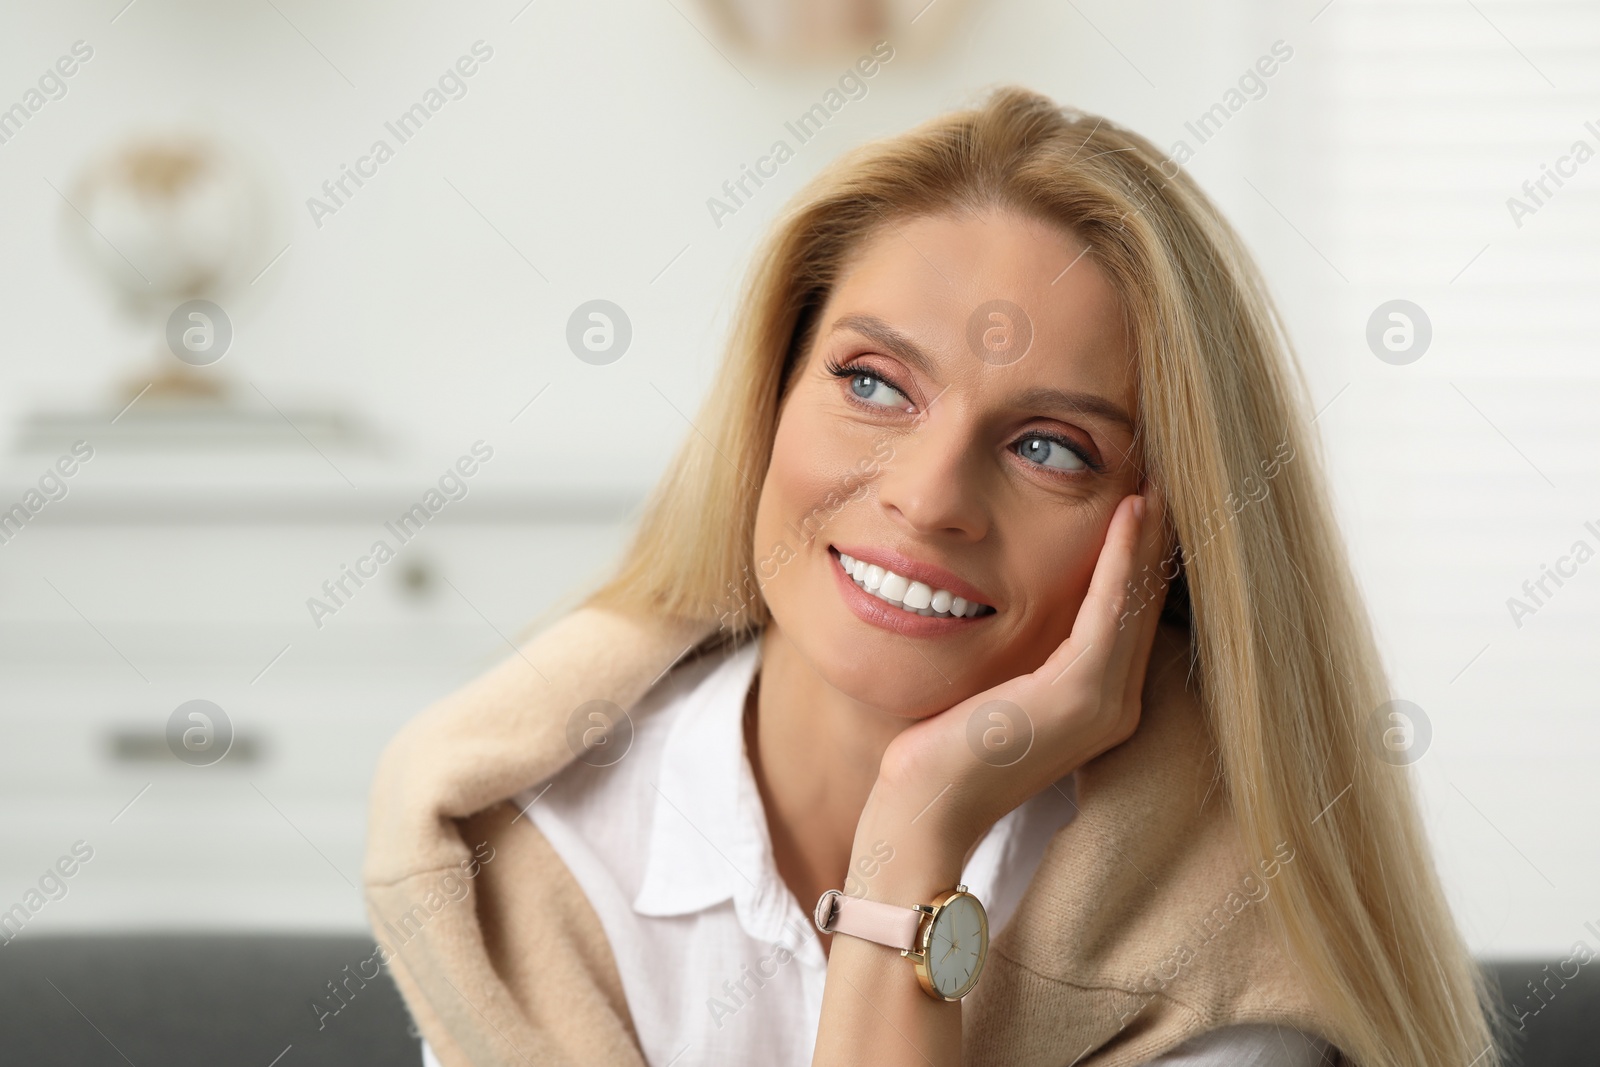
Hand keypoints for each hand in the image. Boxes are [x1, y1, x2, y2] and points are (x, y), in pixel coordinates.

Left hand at [860, 486, 1173, 867]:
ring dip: (1146, 539)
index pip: (1125, 615)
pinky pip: (1109, 613)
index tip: (1142, 502)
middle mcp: (1115, 705)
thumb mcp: (994, 682)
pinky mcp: (1080, 696)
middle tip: (1163, 480)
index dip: (1137, 558)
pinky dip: (1121, 559)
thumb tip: (1013, 594)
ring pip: (1135, 602)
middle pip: (1142, 604)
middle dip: (1153, 541)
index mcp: (1097, 702)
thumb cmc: (943, 746)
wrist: (927, 809)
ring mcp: (1103, 705)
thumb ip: (1022, 648)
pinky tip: (1129, 515)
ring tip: (1154, 486)